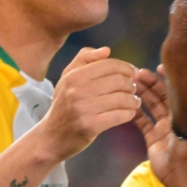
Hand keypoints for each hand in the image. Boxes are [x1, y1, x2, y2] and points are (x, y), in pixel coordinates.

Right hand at [39, 47, 139, 163]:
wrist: (52, 136)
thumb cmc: (65, 104)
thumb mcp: (68, 77)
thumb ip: (85, 59)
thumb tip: (107, 50)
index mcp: (74, 75)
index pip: (110, 65)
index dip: (126, 68)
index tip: (133, 73)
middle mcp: (77, 90)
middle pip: (119, 81)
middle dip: (131, 85)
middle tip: (133, 89)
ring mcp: (83, 108)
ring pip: (122, 98)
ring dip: (133, 100)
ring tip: (134, 102)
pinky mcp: (90, 126)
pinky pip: (120, 115)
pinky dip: (129, 114)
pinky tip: (129, 113)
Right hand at [133, 67, 186, 186]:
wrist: (179, 175)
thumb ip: (184, 107)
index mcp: (186, 115)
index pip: (176, 92)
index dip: (168, 79)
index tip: (159, 66)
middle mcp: (176, 120)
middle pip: (162, 97)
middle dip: (151, 84)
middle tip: (138, 73)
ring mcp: (164, 129)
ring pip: (151, 108)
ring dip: (142, 95)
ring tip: (131, 83)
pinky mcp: (153, 139)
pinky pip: (143, 123)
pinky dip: (135, 114)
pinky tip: (126, 103)